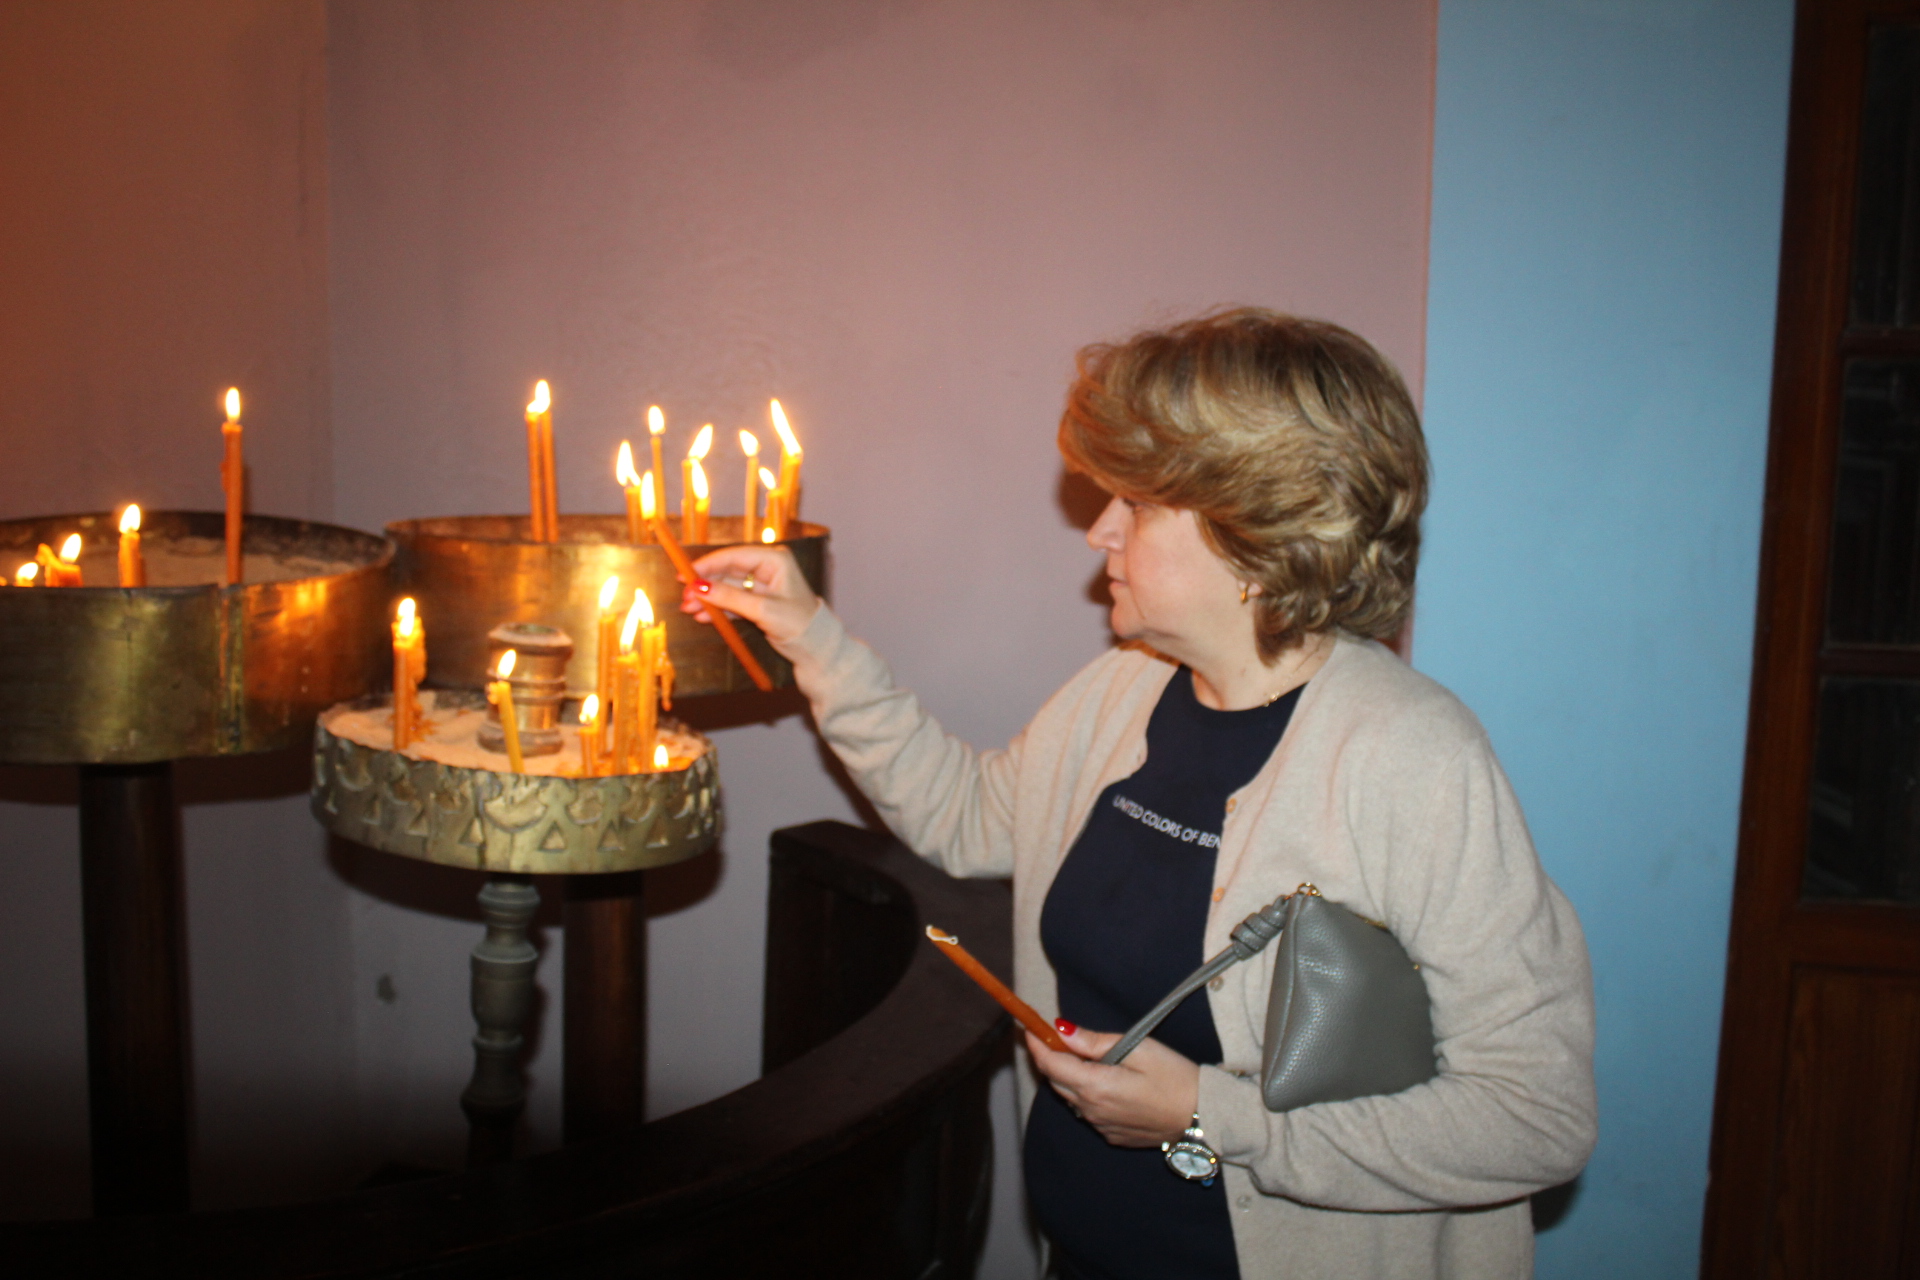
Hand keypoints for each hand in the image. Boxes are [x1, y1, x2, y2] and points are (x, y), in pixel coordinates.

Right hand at [681, 544, 819, 646]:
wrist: (816, 649)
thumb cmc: (798, 625)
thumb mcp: (763, 610)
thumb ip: (730, 597)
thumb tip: (699, 587)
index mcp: (774, 560)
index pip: (734, 556)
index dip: (708, 564)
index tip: (686, 575)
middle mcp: (767, 568)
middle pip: (727, 571)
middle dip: (705, 585)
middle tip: (684, 597)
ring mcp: (762, 585)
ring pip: (727, 587)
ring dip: (708, 599)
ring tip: (689, 609)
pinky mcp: (758, 602)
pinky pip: (733, 601)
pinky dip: (718, 609)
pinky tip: (703, 616)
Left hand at [1026, 1023, 1197, 1147]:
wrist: (1203, 1117)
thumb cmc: (1175, 1077)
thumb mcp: (1138, 1048)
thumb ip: (1094, 1042)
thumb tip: (1061, 1030)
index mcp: (1095, 1086)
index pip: (1051, 1064)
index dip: (1037, 1044)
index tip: (1029, 1026)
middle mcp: (1091, 1110)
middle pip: (1056, 1081)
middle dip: (1050, 1058)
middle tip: (1054, 1037)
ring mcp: (1101, 1126)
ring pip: (1071, 1098)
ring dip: (1069, 1077)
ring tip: (1084, 1057)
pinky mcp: (1112, 1135)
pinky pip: (1088, 1112)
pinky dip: (1086, 1094)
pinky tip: (1107, 1082)